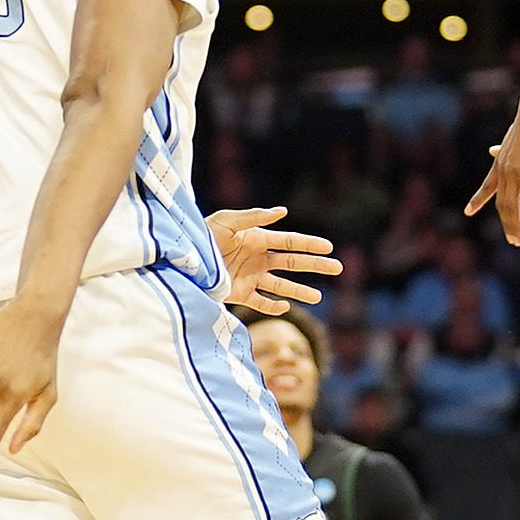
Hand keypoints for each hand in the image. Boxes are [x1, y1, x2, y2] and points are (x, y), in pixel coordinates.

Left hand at [207, 206, 341, 314]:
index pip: (290, 242)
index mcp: (257, 239)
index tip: (329, 247)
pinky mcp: (239, 294)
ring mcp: (250, 278)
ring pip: (282, 286)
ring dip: (300, 291)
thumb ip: (253, 217)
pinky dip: (273, 307)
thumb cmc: (201, 236)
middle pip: (293, 263)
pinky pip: (260, 303)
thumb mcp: (226, 221)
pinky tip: (285, 307)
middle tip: (338, 268)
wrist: (182, 260)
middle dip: (315, 266)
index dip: (310, 244)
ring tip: (318, 297)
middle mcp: (257, 259)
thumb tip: (283, 212)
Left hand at [466, 112, 519, 246]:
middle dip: (506, 224)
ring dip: (515, 226)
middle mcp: (503, 174)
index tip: (467, 211)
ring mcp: (513, 176)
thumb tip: (492, 150)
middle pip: (501, 204)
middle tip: (512, 241)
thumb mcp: (510, 142)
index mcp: (499, 166)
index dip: (477, 200)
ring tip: (517, 241)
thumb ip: (502, 151)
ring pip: (511, 207)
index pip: (486, 187)